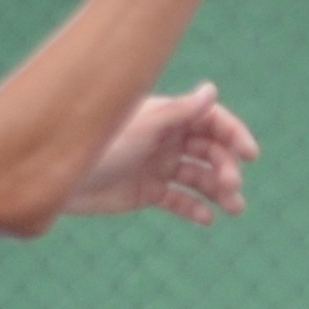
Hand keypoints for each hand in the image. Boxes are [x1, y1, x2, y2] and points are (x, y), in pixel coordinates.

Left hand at [64, 82, 257, 222]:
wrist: (58, 177)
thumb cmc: (99, 144)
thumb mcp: (144, 127)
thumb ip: (180, 111)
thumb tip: (212, 90)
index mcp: (167, 117)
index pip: (211, 121)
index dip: (233, 134)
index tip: (250, 155)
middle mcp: (166, 139)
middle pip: (210, 151)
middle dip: (226, 168)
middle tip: (232, 188)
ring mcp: (158, 166)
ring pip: (199, 178)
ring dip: (219, 191)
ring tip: (233, 209)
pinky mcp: (148, 192)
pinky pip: (179, 200)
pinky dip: (194, 208)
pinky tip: (205, 218)